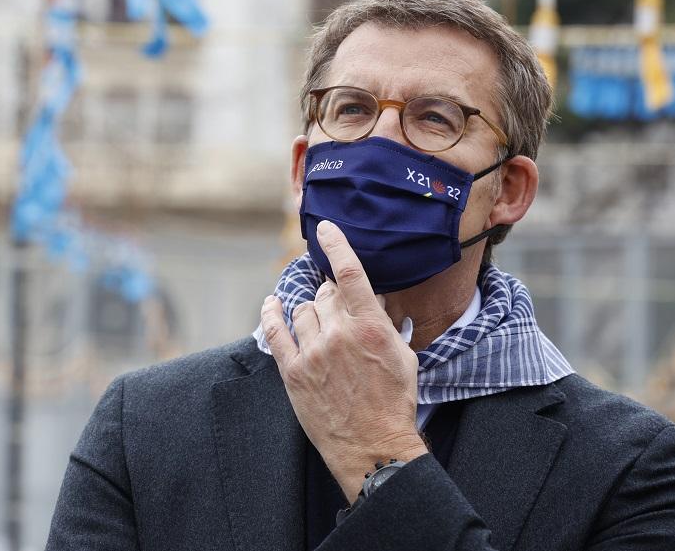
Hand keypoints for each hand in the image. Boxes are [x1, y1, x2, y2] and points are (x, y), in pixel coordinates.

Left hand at [260, 220, 426, 503]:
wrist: (374, 448)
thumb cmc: (394, 403)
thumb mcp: (402, 355)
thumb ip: (384, 322)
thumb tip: (372, 298)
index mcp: (369, 325)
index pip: (348, 271)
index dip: (335, 243)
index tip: (325, 228)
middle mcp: (338, 333)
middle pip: (324, 292)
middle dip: (330, 294)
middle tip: (338, 308)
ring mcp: (313, 352)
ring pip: (303, 310)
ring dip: (311, 312)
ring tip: (320, 324)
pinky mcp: (294, 372)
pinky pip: (275, 332)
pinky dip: (271, 314)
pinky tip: (271, 304)